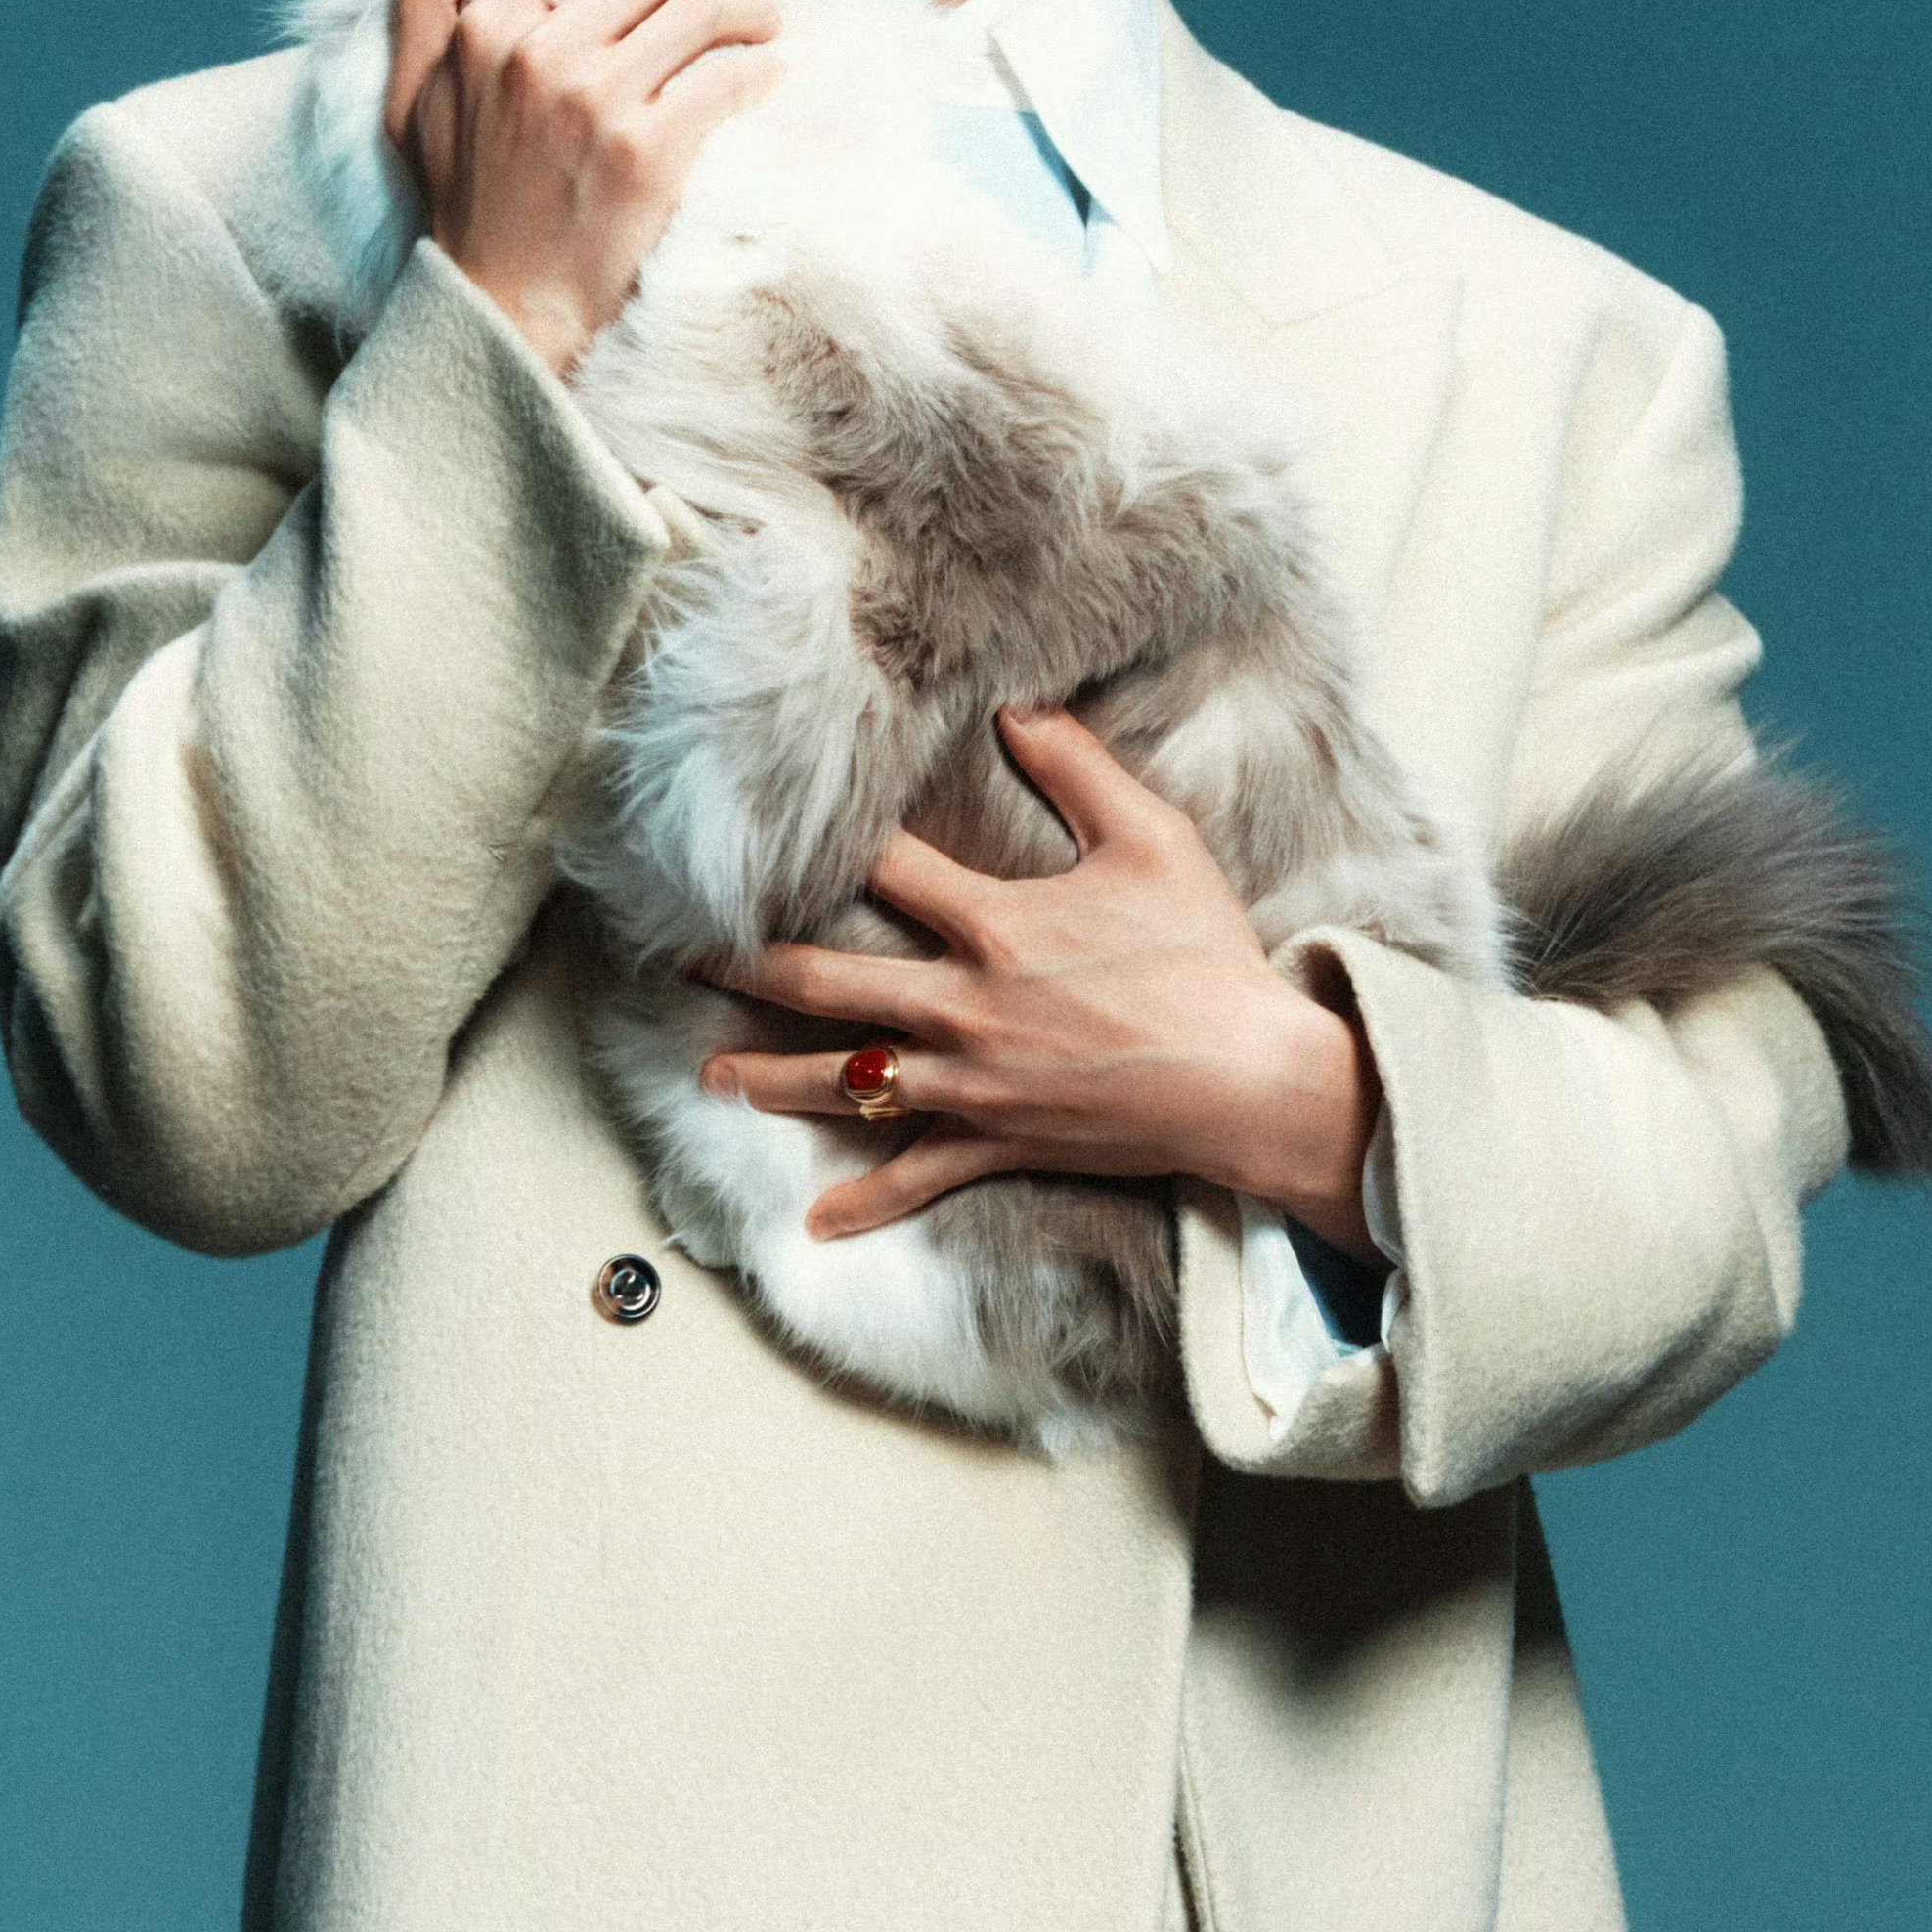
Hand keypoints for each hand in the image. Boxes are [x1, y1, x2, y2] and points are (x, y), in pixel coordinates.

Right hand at [384, 0, 786, 374]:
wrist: (503, 306)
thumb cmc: (463, 207)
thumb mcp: (413, 99)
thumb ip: (420, 5)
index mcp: (488, 31)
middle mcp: (541, 55)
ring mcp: (597, 104)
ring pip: (700, 14)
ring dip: (749, 8)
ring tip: (767, 19)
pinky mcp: (649, 156)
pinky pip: (724, 82)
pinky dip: (758, 70)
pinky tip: (768, 73)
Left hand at [702, 705, 1379, 1251]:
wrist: (1248, 1078)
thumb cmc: (1204, 955)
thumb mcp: (1152, 840)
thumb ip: (1078, 768)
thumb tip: (1015, 708)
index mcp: (993, 925)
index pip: (886, 871)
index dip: (827, 845)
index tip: (766, 834)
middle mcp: (964, 1005)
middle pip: (828, 983)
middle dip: (748, 970)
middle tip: (683, 962)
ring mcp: (975, 1083)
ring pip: (850, 1082)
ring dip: (774, 1081)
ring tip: (714, 1078)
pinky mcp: (1000, 1140)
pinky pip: (918, 1177)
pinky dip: (867, 1202)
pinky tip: (817, 1223)